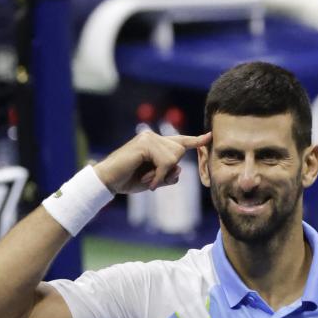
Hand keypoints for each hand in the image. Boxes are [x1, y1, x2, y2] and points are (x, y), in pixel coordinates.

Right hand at [94, 130, 211, 193]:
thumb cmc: (129, 180)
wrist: (108, 181)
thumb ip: (169, 175)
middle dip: (168, 170)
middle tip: (150, 179)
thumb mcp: (155, 180)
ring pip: (174, 158)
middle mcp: (153, 137)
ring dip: (161, 174)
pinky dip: (158, 175)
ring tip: (146, 179)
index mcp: (156, 143)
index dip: (195, 140)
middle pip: (180, 153)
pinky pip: (165, 161)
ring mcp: (148, 138)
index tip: (209, 137)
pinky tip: (147, 180)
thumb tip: (180, 169)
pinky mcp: (145, 143)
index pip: (179, 141)